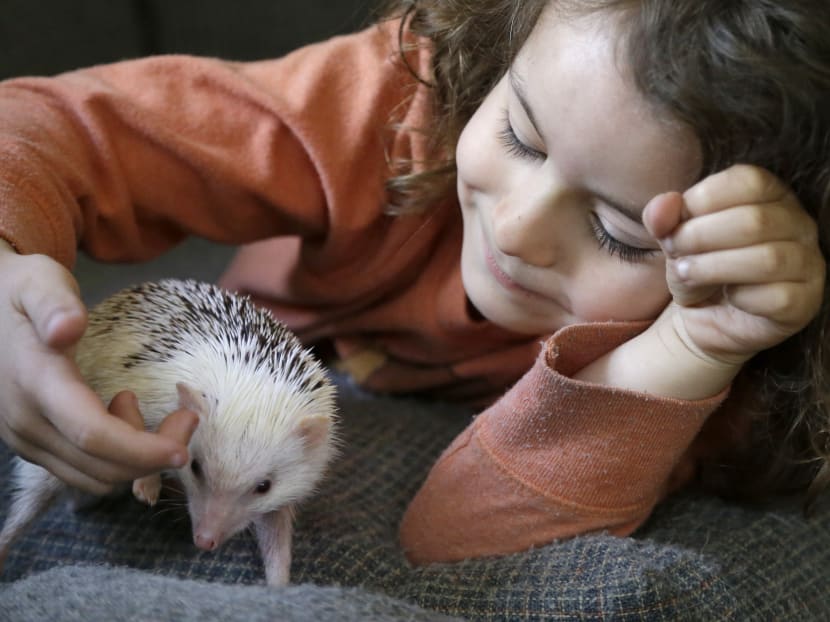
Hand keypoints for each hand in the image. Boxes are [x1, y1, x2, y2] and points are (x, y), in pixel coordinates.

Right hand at [0, 240, 196, 494]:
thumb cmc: (23, 290)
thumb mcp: (40, 281)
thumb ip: (55, 303)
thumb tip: (66, 329)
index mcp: (36, 383)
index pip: (92, 435)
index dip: (141, 451)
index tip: (183, 451)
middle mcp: (26, 422)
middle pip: (101, 466)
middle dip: (154, 454)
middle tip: (187, 416)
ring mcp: (26, 439)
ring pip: (95, 476)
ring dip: (135, 457)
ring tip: (142, 404)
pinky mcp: (32, 446)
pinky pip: (83, 471)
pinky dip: (115, 457)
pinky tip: (119, 414)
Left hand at [644, 164, 825, 367]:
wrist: (705, 317)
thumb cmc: (699, 268)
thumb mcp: (674, 239)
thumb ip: (664, 217)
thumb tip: (663, 205)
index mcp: (770, 195)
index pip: (748, 181)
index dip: (703, 200)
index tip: (674, 224)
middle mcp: (799, 224)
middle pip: (755, 220)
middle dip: (700, 236)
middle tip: (674, 250)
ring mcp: (808, 263)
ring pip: (767, 259)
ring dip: (714, 267)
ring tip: (687, 272)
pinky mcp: (804, 302)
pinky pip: (778, 296)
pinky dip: (742, 297)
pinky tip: (727, 297)